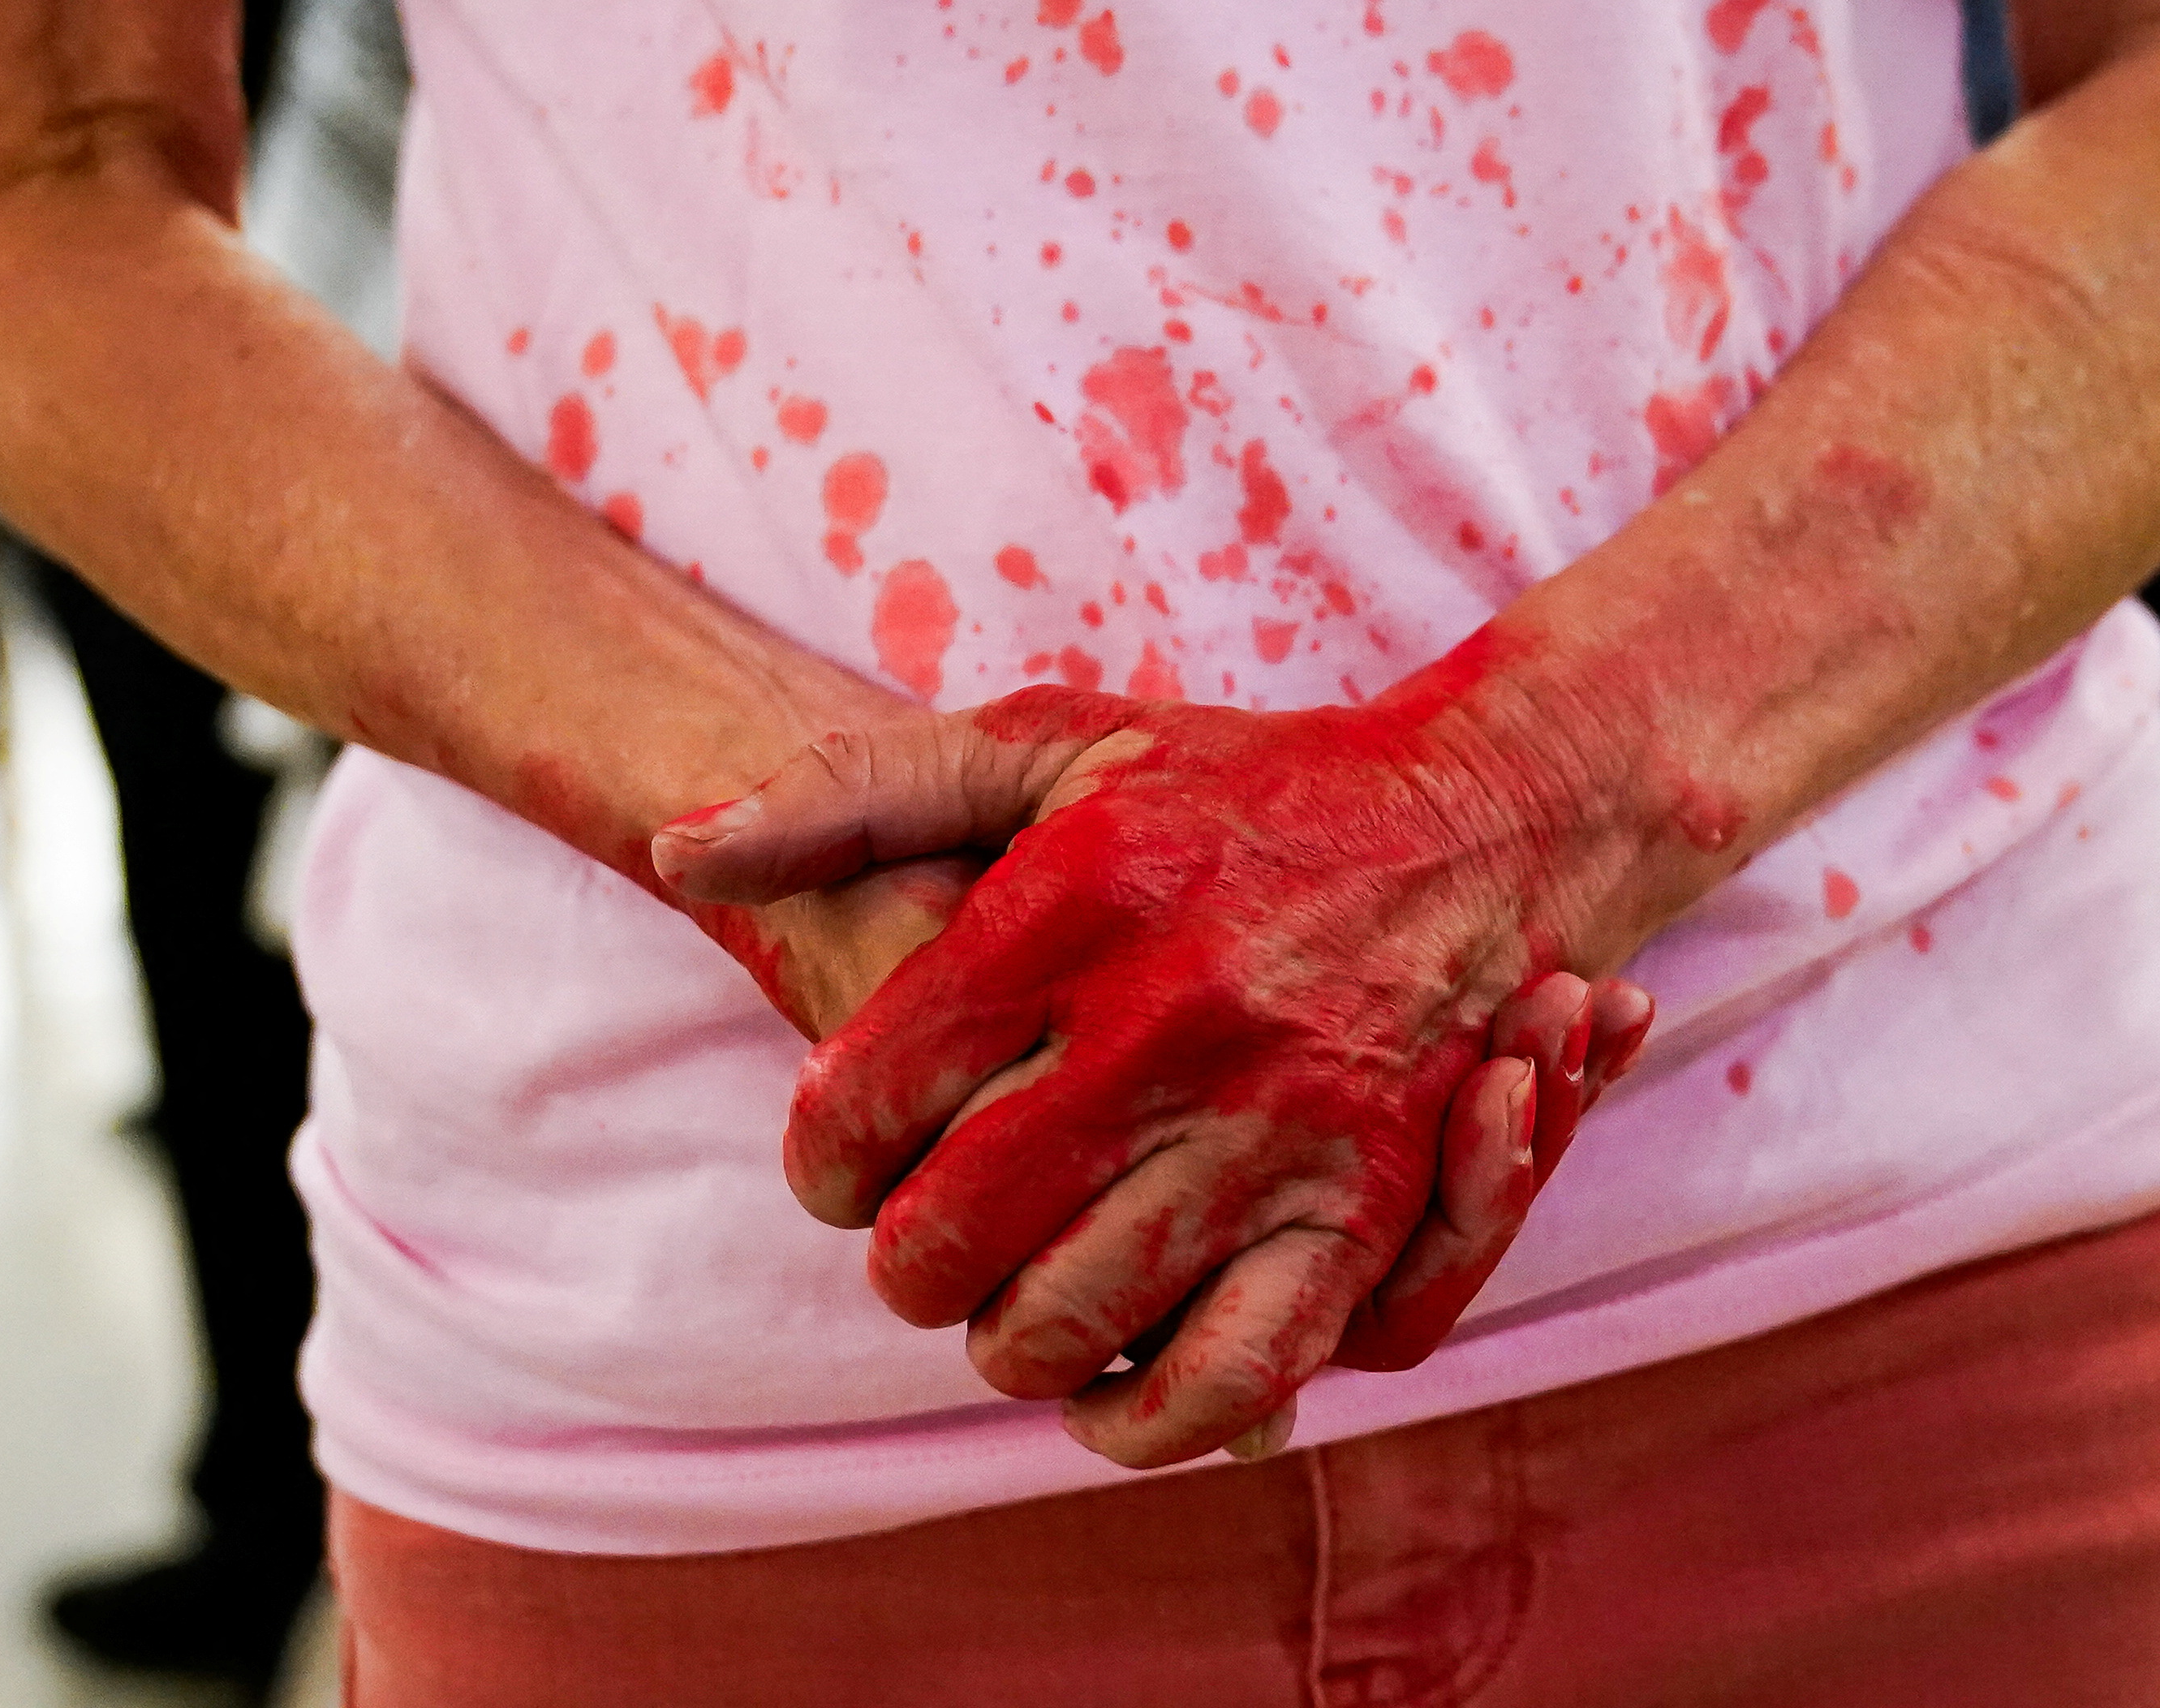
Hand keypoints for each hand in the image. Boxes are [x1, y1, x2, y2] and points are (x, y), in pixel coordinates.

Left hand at [655, 665, 1659, 1466]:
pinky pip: (1226, 1380)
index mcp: (1077, 900)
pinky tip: (1104, 1386)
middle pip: (943, 1239)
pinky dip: (1143, 1419)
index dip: (819, 1157)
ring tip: (1013, 1287)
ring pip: (1064, 1323)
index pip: (862, 1100)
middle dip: (901, 1259)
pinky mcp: (1368, 1211)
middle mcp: (1173, 1019)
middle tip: (923, 1232)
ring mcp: (1279, 1126)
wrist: (1481, 820)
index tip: (845, 1156)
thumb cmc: (1233, 789)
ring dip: (1006, 1333)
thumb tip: (679, 850)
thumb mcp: (1045, 741)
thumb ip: (852, 791)